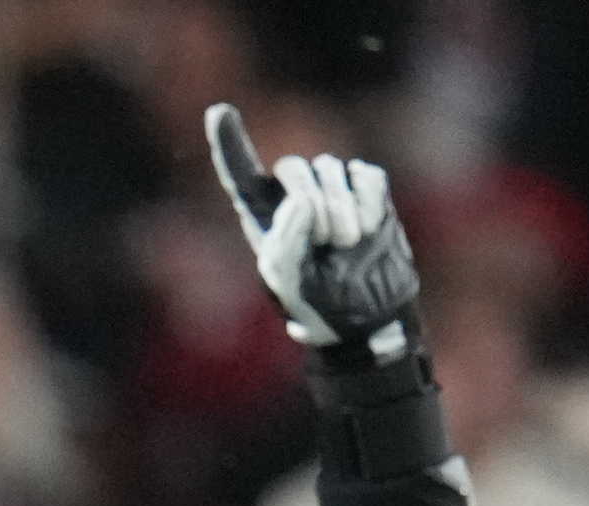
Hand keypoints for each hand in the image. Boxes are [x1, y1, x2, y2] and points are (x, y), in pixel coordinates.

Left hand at [205, 102, 421, 359]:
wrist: (363, 310)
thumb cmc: (314, 298)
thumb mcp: (287, 280)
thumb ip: (285, 240)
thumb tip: (301, 200)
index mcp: (262, 214)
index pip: (241, 172)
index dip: (230, 142)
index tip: (219, 112)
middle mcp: (292, 193)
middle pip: (295, 169)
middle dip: (313, 205)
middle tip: (325, 243)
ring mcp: (330, 185)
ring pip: (332, 169)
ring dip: (342, 212)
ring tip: (345, 244)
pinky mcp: (364, 185)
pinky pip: (366, 175)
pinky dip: (369, 202)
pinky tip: (368, 228)